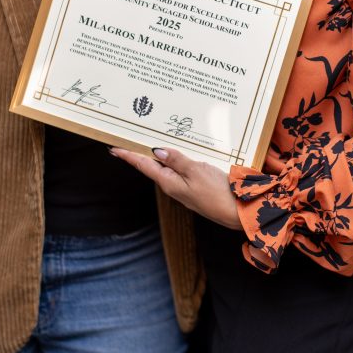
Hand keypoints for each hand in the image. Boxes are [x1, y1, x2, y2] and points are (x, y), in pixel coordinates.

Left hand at [111, 147, 241, 229]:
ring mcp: (185, 188)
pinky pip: (180, 170)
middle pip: (153, 166)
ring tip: (149, 142)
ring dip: (159, 155)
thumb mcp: (196, 171)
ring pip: (167, 167)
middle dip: (141, 153)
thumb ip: (176, 160)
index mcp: (169, 182)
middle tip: (130, 138)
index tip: (113, 148)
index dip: (128, 156)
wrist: (238, 213)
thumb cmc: (218, 193)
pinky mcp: (196, 187)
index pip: (144, 166)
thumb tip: (156, 151)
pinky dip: (175, 160)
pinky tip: (177, 153)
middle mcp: (173, 186)